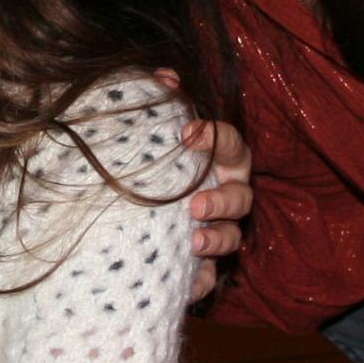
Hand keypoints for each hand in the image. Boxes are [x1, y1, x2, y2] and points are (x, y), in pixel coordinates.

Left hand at [161, 73, 254, 303]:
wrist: (123, 214)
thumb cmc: (151, 162)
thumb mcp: (153, 132)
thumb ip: (161, 101)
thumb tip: (164, 75)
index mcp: (218, 161)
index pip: (231, 144)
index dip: (216, 138)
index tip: (186, 133)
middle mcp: (224, 194)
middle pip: (241, 197)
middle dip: (222, 202)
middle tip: (195, 205)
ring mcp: (216, 231)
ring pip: (230, 238)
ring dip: (216, 240)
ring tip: (194, 242)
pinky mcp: (200, 264)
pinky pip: (207, 279)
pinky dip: (199, 283)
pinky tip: (186, 287)